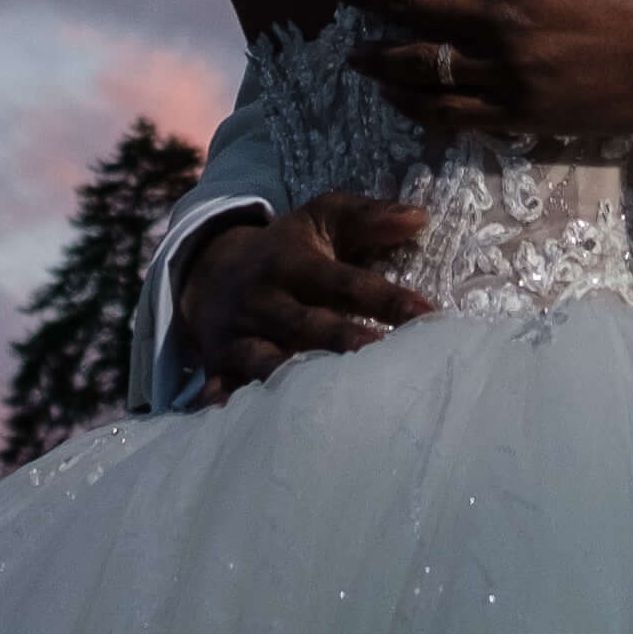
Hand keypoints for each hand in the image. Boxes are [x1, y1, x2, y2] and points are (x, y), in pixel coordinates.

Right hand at [183, 190, 431, 398]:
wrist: (206, 269)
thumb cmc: (283, 250)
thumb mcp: (319, 220)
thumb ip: (368, 217)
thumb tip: (420, 217)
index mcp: (292, 263)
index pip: (345, 283)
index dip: (385, 299)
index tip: (426, 314)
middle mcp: (264, 300)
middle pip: (305, 324)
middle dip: (339, 340)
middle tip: (378, 355)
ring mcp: (239, 334)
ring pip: (264, 358)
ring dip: (290, 376)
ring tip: (323, 397)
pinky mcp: (218, 362)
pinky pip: (221, 384)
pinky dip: (226, 399)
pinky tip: (233, 416)